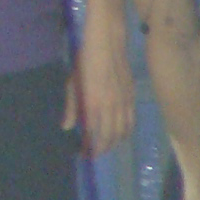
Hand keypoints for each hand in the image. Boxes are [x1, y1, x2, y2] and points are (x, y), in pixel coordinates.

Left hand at [65, 29, 134, 156]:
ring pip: (123, 131)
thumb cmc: (85, 62)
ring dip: (115, 142)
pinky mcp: (132, 97)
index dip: (90, 147)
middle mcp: (111, 107)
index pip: (94, 134)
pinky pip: (131, 120)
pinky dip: (125, 131)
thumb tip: (67, 127)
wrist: (107, 44)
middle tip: (93, 152)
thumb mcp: (73, 83)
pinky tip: (119, 132)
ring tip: (105, 145)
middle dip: (102, 148)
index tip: (83, 154)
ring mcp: (124, 103)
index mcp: (94, 104)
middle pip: (110, 137)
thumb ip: (72, 107)